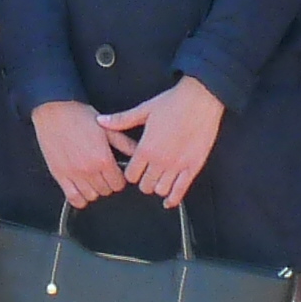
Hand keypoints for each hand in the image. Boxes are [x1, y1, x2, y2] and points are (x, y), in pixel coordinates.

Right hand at [31, 97, 123, 208]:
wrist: (54, 110)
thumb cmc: (79, 116)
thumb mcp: (106, 128)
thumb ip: (124, 143)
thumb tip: (139, 153)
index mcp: (103, 158)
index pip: (118, 184)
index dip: (119, 179)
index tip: (115, 173)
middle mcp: (89, 169)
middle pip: (106, 191)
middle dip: (107, 183)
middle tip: (103, 174)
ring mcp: (73, 174)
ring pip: (91, 196)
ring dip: (94, 190)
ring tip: (91, 179)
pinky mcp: (59, 175)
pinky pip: (73, 198)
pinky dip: (79, 197)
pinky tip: (80, 188)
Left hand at [104, 76, 224, 204]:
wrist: (200, 100)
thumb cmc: (172, 102)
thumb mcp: (144, 110)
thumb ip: (121, 120)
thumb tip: (100, 121)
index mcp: (145, 148)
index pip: (131, 175)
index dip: (131, 173)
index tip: (134, 169)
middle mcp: (160, 161)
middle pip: (145, 186)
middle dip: (143, 182)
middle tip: (146, 175)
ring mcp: (177, 166)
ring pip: (161, 190)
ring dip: (157, 188)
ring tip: (158, 180)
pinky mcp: (193, 168)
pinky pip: (180, 191)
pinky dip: (173, 199)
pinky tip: (169, 201)